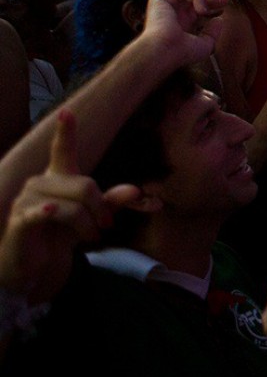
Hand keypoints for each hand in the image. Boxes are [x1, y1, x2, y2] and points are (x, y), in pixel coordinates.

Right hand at [0, 110, 140, 305]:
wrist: (35, 264)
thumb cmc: (61, 234)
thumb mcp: (90, 217)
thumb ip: (111, 202)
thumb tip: (137, 190)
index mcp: (58, 177)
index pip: (62, 150)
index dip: (65, 131)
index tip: (67, 112)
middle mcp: (40, 183)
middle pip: (84, 184)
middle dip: (101, 208)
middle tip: (106, 226)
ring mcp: (27, 201)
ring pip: (71, 204)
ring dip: (87, 224)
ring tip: (91, 236)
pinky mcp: (19, 220)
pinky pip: (41, 212)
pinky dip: (49, 212)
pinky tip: (49, 211)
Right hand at [140, 0, 227, 67]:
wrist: (165, 52)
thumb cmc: (182, 53)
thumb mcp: (205, 44)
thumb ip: (213, 32)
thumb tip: (219, 19)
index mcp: (184, 21)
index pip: (200, 4)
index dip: (214, 1)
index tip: (226, 1)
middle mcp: (175, 11)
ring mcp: (168, 4)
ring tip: (216, 0)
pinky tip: (203, 10)